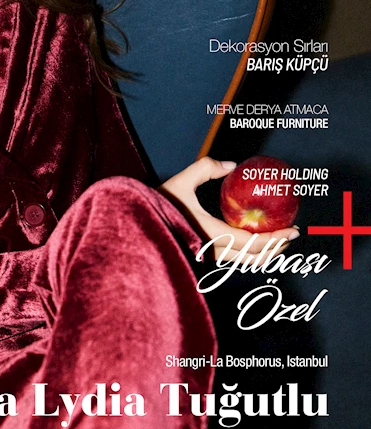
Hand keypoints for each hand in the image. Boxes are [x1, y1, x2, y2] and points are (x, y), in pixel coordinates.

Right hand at [159, 157, 299, 261]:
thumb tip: (231, 165)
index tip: (294, 231)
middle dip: (277, 247)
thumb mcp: (180, 181)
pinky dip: (250, 252)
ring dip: (265, 252)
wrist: (134, 227)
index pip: (253, 242)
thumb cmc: (155, 205)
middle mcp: (211, 251)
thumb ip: (205, 168)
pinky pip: (234, 259)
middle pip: (254, 258)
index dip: (276, 238)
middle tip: (291, 234)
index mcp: (210, 234)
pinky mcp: (203, 256)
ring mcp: (207, 257)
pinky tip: (254, 240)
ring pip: (245, 263)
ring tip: (276, 238)